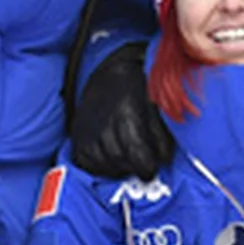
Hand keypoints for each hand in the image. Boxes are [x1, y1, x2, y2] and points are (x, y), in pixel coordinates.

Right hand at [65, 41, 176, 180]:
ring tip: (130, 160)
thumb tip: (166, 160)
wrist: (109, 75)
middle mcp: (104, 126)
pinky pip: (88, 164)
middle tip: (145, 165)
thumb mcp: (156, 104)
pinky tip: (113, 159)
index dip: (148, 166)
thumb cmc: (139, 89)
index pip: (137, 155)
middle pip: (122, 163)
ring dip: (121, 169)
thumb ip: (162, 132)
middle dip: (136, 168)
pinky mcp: (77, 139)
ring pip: (106, 167)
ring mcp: (88, 133)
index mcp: (127, 114)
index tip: (154, 167)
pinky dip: (102, 166)